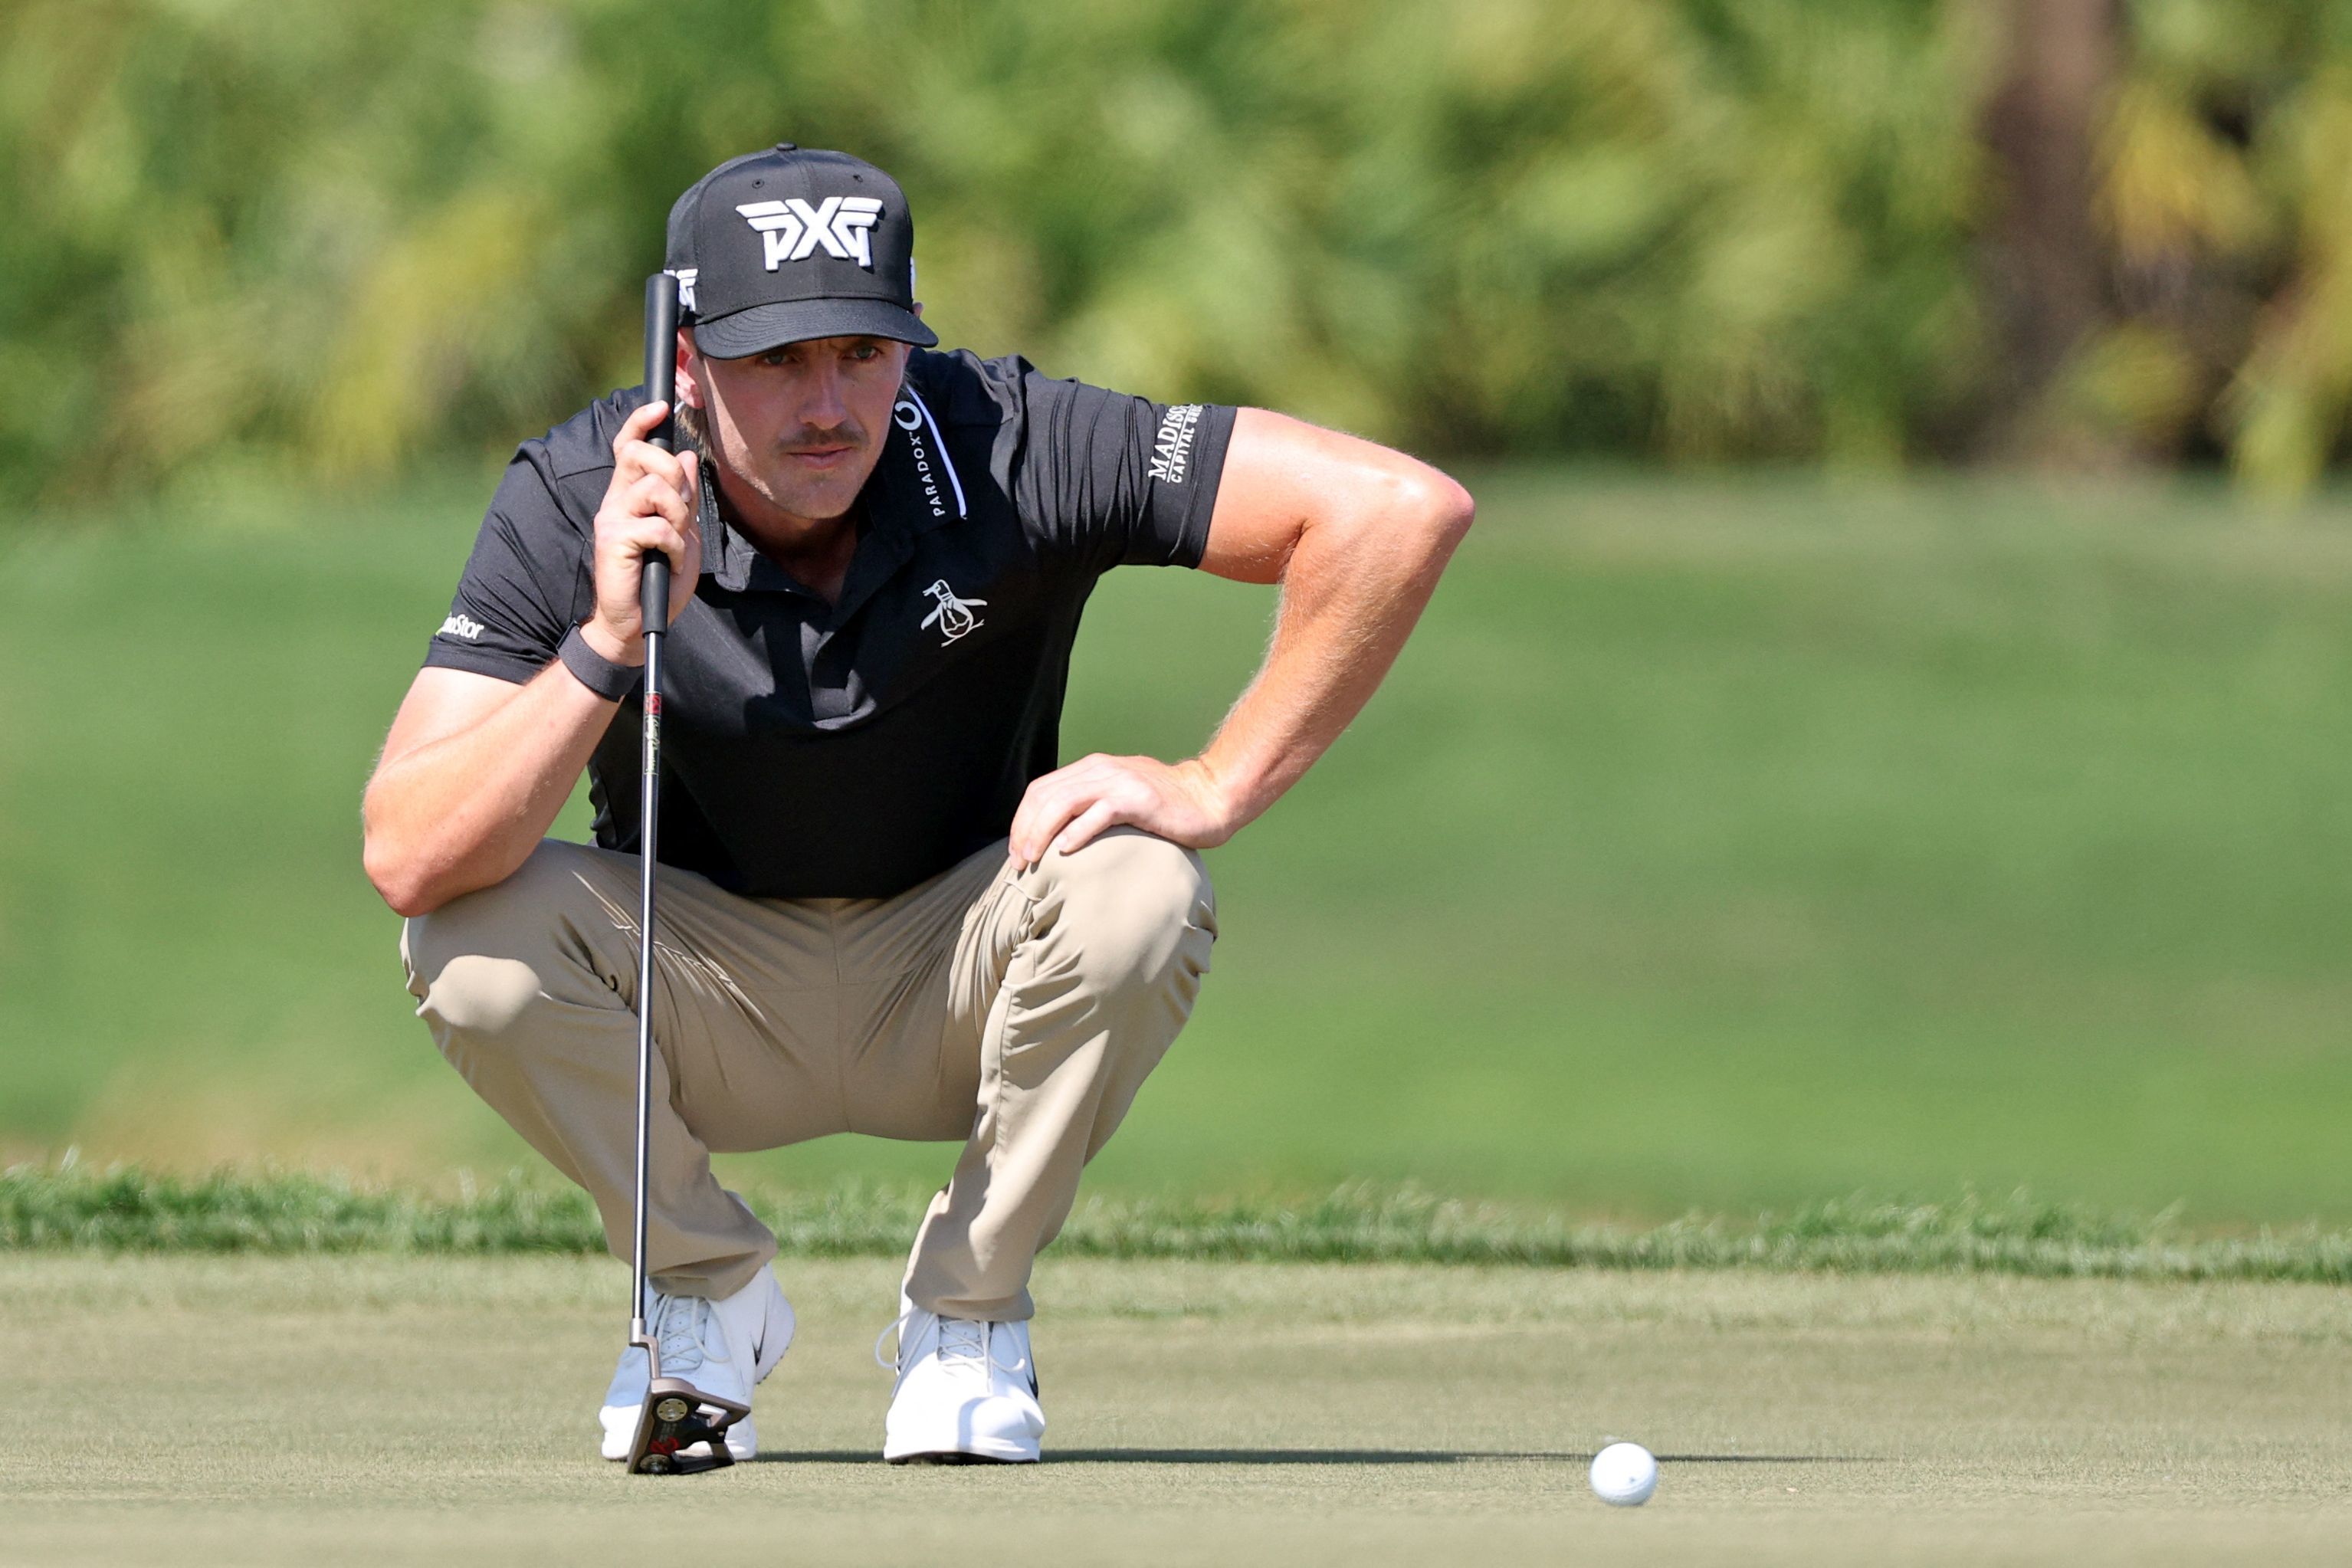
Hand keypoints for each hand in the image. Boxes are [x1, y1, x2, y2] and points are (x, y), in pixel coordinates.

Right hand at [583, 399, 701, 664]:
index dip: (641, 422)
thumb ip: (683, 499)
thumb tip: (685, 455)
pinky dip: (676, 546)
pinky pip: (659, 526)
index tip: (660, 405)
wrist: (637, 623)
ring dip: (679, 519)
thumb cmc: (660, 580)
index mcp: (629, 496)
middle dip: (674, 476)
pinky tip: (670, 562)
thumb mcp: (683, 535)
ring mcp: (612, 519)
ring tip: (675, 546)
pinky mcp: (613, 540)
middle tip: (681, 514)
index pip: (629, 447)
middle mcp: (615, 501)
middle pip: (644, 455)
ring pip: (656, 489)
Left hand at [1006, 754, 1236, 868]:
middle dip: (1024, 829)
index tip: (1016, 850)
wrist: (1211, 797)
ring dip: (1042, 832)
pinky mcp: (1138, 800)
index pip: (1041, 789)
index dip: (1021, 820)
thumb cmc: (1167, 807)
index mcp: (1092, 769)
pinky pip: (1099, 813)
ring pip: (1064, 802)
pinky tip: (1065, 850)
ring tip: (1033, 858)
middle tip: (1018, 861)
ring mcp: (1119, 783)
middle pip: (1045, 795)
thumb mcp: (1121, 797)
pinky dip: (1077, 831)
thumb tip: (1060, 836)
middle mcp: (1101, 770)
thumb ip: (1093, 805)